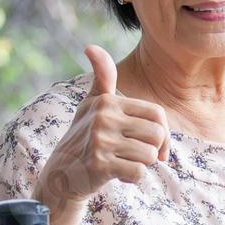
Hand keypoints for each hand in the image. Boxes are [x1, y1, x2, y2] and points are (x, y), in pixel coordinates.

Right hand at [34, 45, 171, 218]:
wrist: (61, 174)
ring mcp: (100, 141)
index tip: (155, 144)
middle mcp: (103, 117)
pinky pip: (139, 172)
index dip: (164, 133)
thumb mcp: (92, 105)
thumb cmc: (84, 138)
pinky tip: (118, 175)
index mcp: (106, 101)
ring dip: (142, 165)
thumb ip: (102, 78)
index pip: (157, 114)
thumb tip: (91, 46)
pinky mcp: (100, 165)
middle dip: (153, 150)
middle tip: (136, 155)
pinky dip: (133, 178)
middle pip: (157, 134)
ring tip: (123, 163)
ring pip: (150, 155)